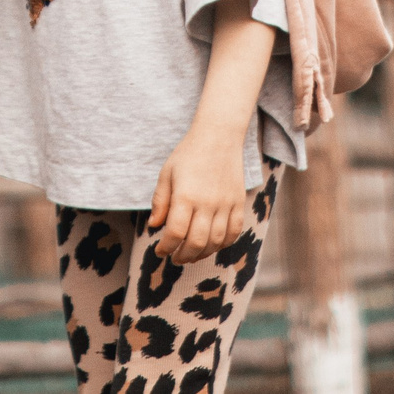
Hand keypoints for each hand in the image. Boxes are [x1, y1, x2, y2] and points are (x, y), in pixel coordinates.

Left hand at [146, 129, 250, 264]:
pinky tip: (212, 245)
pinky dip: (223, 244)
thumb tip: (154, 226)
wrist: (218, 137)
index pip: (175, 233)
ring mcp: (225, 204)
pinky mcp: (238, 203)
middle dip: (183, 256)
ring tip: (191, 254)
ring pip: (215, 242)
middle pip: (196, 242)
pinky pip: (233, 232)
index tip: (159, 251)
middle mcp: (207, 203)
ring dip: (202, 254)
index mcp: (185, 195)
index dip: (165, 247)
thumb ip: (160, 201)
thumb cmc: (188, 154)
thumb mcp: (166, 173)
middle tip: (175, 258)